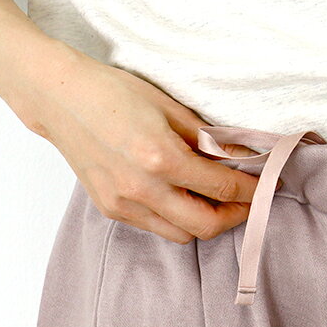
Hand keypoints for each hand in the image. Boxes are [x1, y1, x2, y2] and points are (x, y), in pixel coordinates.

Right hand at [0, 0, 259, 243]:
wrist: (59, 98)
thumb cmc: (114, 92)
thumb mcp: (170, 108)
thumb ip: (208, 140)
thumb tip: (243, 158)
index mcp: (161, 158)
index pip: (223, 188)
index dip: (252, 190)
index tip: (267, 185)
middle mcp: (142, 188)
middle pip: (206, 225)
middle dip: (236, 216)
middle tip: (249, 201)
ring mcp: (123, 203)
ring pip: (181, 234)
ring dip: (207, 222)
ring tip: (218, 201)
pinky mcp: (110, 209)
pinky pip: (156, 227)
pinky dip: (178, 219)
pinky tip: (184, 198)